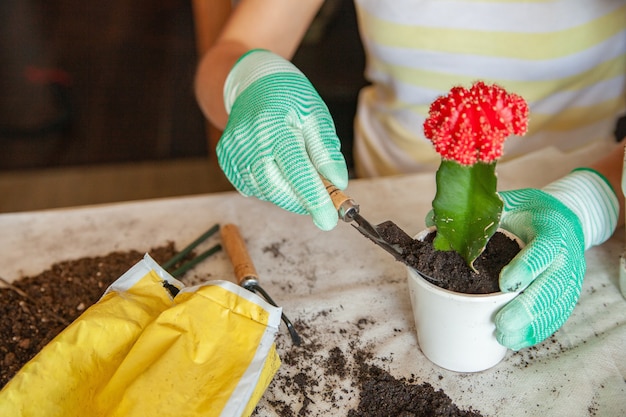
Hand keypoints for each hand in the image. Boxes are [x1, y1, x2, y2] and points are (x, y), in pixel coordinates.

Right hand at [217, 49, 347, 230]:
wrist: (251, 81)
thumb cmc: (288, 96)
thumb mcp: (316, 116)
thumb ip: (326, 151)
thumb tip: (337, 183)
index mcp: (275, 127)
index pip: (297, 171)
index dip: (314, 199)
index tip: (329, 220)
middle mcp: (248, 141)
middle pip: (277, 189)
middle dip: (302, 202)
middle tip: (324, 202)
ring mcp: (233, 152)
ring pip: (265, 191)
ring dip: (288, 193)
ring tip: (301, 173)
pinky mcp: (226, 160)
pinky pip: (252, 187)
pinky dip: (271, 187)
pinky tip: (278, 168)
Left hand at [495, 169, 618, 349]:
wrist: (568, 219)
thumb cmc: (532, 212)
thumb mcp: (510, 202)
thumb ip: (478, 214)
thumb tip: (431, 221)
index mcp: (551, 229)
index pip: (544, 249)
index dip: (526, 267)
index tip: (504, 283)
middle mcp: (565, 256)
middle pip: (552, 285)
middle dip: (527, 307)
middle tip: (502, 323)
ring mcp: (570, 277)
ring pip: (556, 305)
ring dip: (531, 325)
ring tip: (505, 337)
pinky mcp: (568, 293)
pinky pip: (557, 315)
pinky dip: (538, 330)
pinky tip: (517, 340)